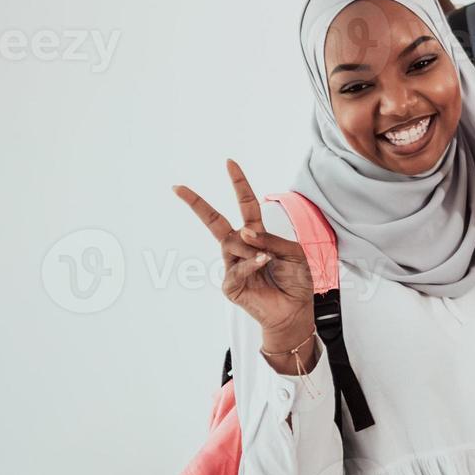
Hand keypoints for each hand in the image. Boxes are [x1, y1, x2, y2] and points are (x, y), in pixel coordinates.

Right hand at [174, 160, 313, 345]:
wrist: (295, 311)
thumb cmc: (296, 281)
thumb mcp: (293, 252)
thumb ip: (271, 240)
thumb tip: (245, 232)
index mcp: (257, 235)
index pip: (245, 205)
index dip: (239, 184)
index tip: (229, 162)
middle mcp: (240, 248)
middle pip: (215, 221)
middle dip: (197, 204)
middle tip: (178, 188)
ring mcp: (232, 266)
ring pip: (232, 244)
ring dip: (252, 248)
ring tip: (269, 260)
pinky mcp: (230, 285)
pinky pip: (237, 267)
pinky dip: (251, 263)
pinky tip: (263, 263)